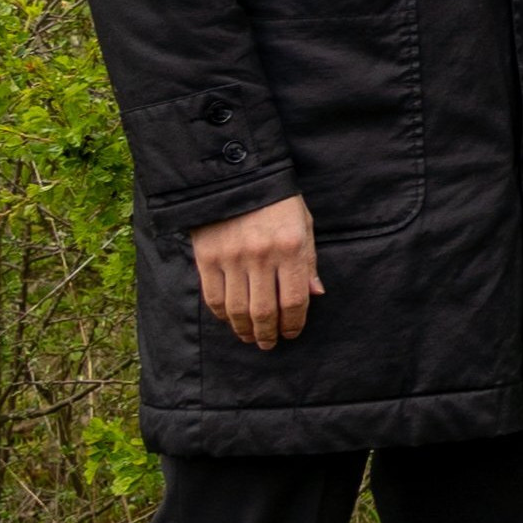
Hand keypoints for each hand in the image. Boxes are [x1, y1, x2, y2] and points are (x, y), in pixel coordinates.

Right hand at [187, 196, 320, 349]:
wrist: (236, 179)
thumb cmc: (278, 203)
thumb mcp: (304, 225)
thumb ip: (309, 261)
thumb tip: (316, 295)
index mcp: (290, 248)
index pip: (294, 300)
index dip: (294, 323)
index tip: (292, 333)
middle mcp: (261, 256)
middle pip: (264, 311)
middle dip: (268, 333)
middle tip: (269, 343)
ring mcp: (231, 258)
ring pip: (237, 309)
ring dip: (244, 329)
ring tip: (250, 337)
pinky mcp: (206, 258)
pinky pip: (214, 296)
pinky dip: (222, 314)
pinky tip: (229, 319)